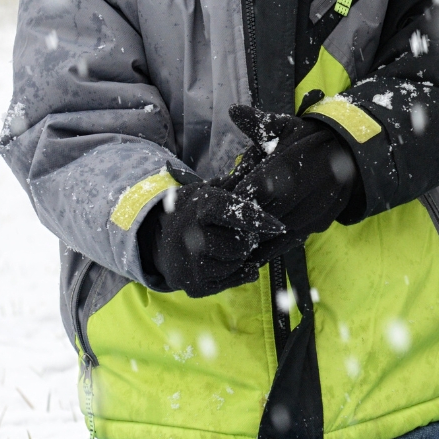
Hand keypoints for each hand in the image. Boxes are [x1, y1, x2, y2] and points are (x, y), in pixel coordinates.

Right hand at [141, 181, 290, 297]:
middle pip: (240, 243)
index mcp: (197, 207)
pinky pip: (233, 280)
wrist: (160, 244)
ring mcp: (189, 263)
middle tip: (238, 234)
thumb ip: (238, 177)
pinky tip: (224, 261)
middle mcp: (190, 236)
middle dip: (246, 239)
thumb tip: (261, 152)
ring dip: (239, 256)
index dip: (256, 218)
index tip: (277, 226)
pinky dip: (236, 272)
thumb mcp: (210, 190)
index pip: (231, 211)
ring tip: (224, 246)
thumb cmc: (194, 213)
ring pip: (237, 262)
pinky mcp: (194, 286)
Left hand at [228, 105, 362, 237]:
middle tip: (224, 226)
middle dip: (247, 219)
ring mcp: (317, 208)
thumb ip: (259, 124)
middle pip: (269, 211)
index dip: (242, 196)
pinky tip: (255, 250)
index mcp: (296, 162)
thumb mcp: (285, 127)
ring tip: (235, 245)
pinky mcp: (321, 222)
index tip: (226, 200)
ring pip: (281, 230)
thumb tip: (233, 110)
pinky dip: (273, 246)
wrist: (350, 154)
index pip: (261, 186)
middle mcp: (309, 188)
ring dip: (257, 238)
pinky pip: (294, 239)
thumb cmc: (308, 140)